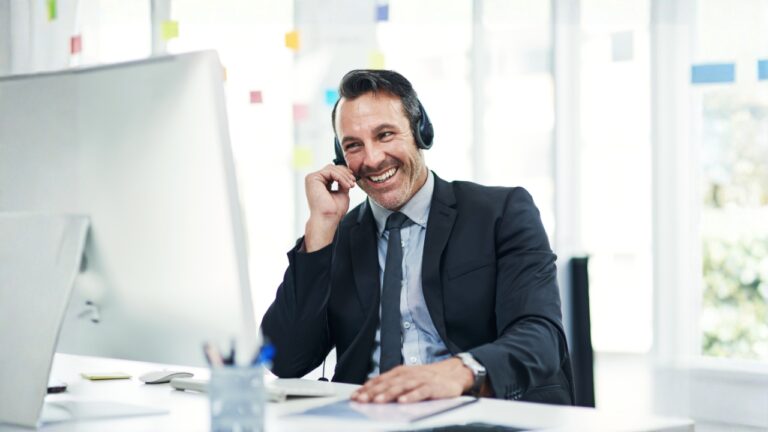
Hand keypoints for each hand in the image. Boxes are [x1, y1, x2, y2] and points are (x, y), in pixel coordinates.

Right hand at [303, 164, 355, 251]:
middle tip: (353, 182)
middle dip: (345, 173)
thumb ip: (343, 183)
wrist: (327, 219)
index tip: (353, 180)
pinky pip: (330, 171)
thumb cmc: (333, 211)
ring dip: (344, 176)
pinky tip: (346, 185)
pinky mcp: (312, 178)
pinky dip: (341, 177)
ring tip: (350, 185)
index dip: (344, 173)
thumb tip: (348, 175)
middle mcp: (315, 180)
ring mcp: (312, 179)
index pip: (333, 172)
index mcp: (320, 183)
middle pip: (332, 168)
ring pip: (332, 168)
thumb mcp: (342, 193)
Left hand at [350, 358, 473, 403]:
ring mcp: (421, 380)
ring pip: (402, 386)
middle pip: (388, 383)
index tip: (355, 396)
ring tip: (378, 401)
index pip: (380, 379)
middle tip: (361, 400)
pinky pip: (421, 392)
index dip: (367, 388)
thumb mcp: (408, 378)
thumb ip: (392, 384)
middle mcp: (409, 374)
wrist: (453, 373)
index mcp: (400, 372)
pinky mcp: (433, 386)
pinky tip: (403, 401)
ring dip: (389, 393)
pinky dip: (412, 396)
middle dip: (373, 392)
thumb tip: (370, 393)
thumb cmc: (428, 378)